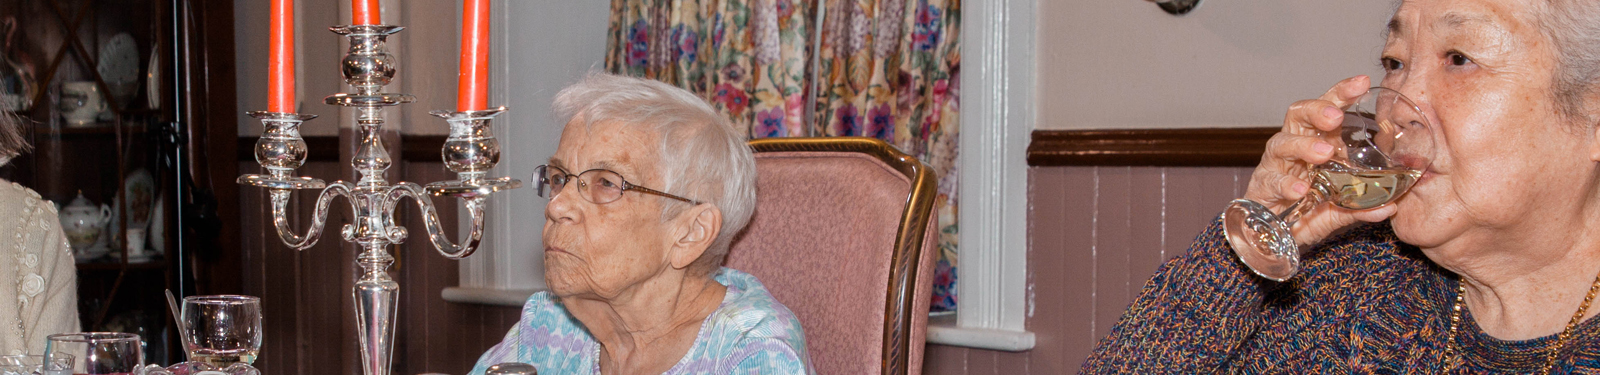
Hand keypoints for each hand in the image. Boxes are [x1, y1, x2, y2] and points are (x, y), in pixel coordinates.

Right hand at [1243, 75, 1397, 245]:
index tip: (1361, 82)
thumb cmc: (1305, 211)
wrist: (1270, 237)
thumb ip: (1362, 207)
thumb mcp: (1339, 209)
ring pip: (1282, 143)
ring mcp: (1275, 166)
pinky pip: (1272, 180)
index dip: (1342, 93)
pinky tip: (1301, 190)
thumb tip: (1391, 206)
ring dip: (1303, 146)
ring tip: (1323, 154)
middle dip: (1317, 110)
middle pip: (1299, 115)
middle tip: (1336, 117)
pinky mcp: (1261, 187)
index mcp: (1317, 142)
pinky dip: (1286, 184)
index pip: (1328, 109)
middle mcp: (1293, 147)